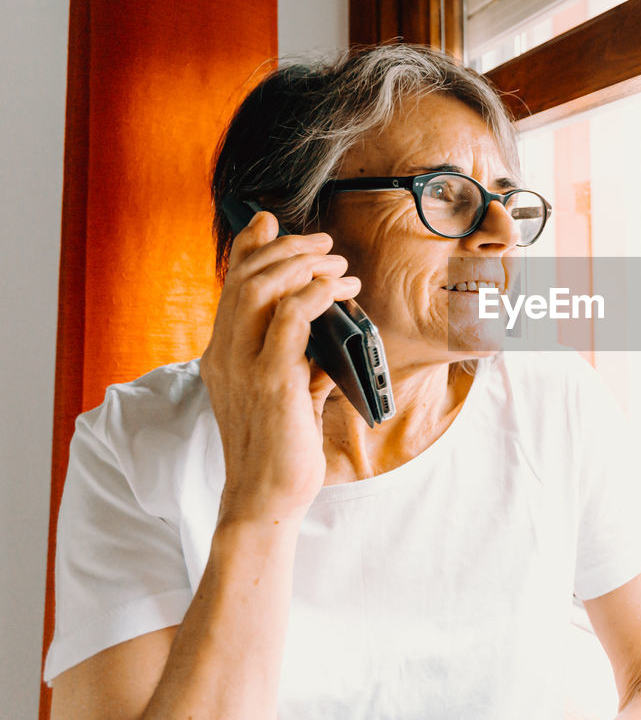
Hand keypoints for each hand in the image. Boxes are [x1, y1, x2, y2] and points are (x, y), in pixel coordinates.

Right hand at [201, 211, 360, 526]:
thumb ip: (301, 358)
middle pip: (246, 277)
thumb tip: (332, 329)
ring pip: (262, 289)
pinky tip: (339, 291)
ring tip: (338, 265)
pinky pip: (291, 320)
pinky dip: (315, 294)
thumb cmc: (281, 449)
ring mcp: (245, 366)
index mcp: (223, 354)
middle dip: (287, 248)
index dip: (248, 247)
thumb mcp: (289, 392)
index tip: (269, 222)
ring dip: (304, 266)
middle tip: (324, 244)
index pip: (230, 285)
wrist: (266, 498)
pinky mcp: (272, 381)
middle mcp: (225, 355)